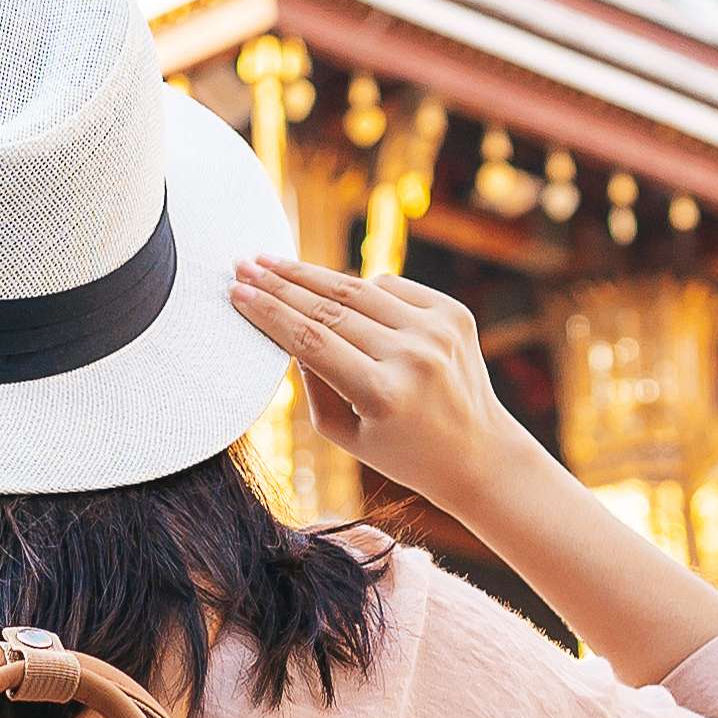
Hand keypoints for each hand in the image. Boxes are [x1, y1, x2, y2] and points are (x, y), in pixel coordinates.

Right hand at [228, 257, 538, 515]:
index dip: (269, 313)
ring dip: (312, 275)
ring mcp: (438, 330)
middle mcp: (413, 357)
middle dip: (281, 284)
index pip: (310, 341)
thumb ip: (312, 384)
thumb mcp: (344, 435)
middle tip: (245, 265)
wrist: (480, 453)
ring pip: (360, 289)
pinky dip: (362, 288)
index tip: (238, 292)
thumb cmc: (401, 451)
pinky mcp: (454, 314)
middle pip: (330, 308)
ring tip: (275, 264)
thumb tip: (288, 325)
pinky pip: (392, 286)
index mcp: (382, 395)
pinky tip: (336, 290)